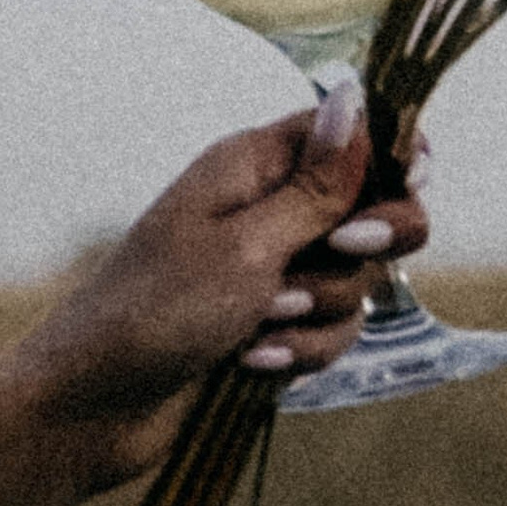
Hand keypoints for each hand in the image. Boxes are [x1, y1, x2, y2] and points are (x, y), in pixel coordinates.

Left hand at [0, 85, 429, 505]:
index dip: (392, 156)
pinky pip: (332, 330)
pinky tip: (253, 364)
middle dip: (368, 244)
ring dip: (321, 310)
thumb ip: (317, 186)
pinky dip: (303, 349)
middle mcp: (268, 209)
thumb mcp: (247, 245)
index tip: (410, 185)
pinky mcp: (274, 326)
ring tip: (260, 325)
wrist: (96, 407)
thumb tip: (355, 98)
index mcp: (253, 165)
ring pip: (357, 280)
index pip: (351, 131)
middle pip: (373, 208)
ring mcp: (273, 271)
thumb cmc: (155, 312)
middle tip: (336, 252)